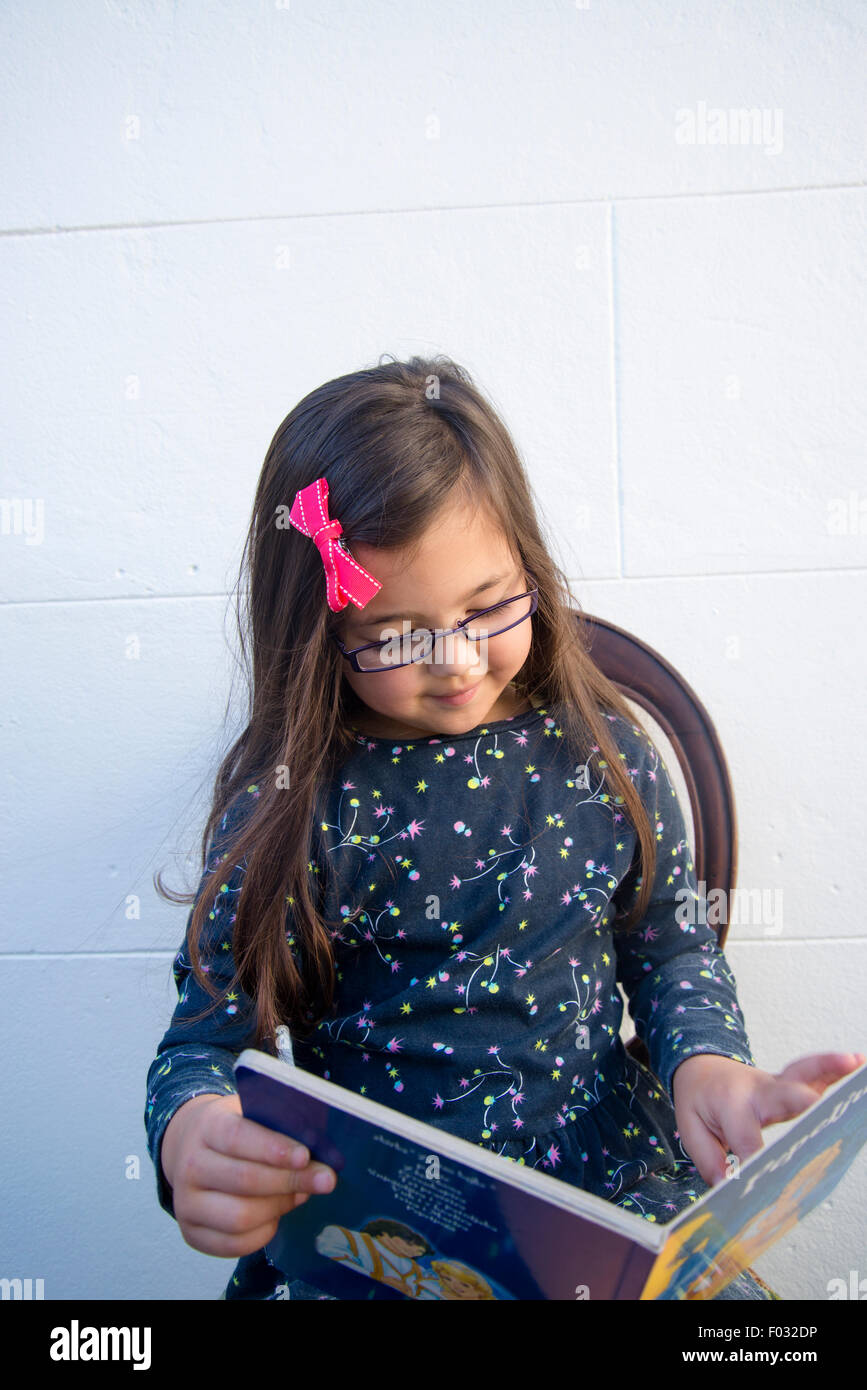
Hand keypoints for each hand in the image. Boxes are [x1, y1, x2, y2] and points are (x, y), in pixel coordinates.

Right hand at [160, 1092, 337, 1257]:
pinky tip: (277, 1215)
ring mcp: (186, 1204)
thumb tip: (317, 1152)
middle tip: (325, 1180)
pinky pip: (234, 1244)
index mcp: (206, 1128)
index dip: (273, 1148)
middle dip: (290, 1181)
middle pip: (243, 1180)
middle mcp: (190, 1167)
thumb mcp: (251, 1114)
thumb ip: (280, 1125)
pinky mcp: (192, 1234)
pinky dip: (264, 1232)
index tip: (305, 1156)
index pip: (238, 1138)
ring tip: (301, 1195)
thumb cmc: (235, 1132)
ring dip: (279, 1207)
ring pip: (240, 1217)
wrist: (191, 1151)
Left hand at [671, 1050, 865, 1188]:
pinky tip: (858, 1063)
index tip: (759, 1185)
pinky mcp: (792, 1082)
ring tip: (855, 1065)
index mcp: (731, 1103)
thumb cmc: (699, 1100)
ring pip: (803, 1074)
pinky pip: (815, 1071)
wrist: (701, 1068)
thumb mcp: (691, 1129)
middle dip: (799, 1104)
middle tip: (817, 1107)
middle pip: (781, 1097)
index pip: (747, 1139)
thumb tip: (728, 1188)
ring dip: (829, 1069)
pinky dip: (836, 1067)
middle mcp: (758, 1090)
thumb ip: (709, 1160)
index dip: (754, 1162)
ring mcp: (777, 1084)